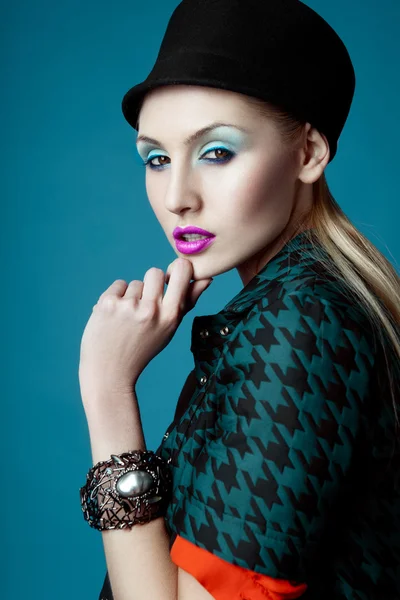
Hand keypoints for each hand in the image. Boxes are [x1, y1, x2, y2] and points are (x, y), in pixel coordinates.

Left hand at [78, 258, 212, 402]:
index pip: (182, 271)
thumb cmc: (144, 348)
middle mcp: (150, 309)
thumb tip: (207, 278)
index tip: (172, 278)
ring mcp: (128, 306)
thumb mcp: (170, 329)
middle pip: (156, 272)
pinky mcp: (107, 303)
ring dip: (132, 296)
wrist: (110, 371)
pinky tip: (115, 316)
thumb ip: (188, 302)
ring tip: (128, 319)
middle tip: (145, 306)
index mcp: (170, 315)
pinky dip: (116, 297)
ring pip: (135, 283)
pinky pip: (118, 285)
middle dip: (151, 285)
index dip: (177, 269)